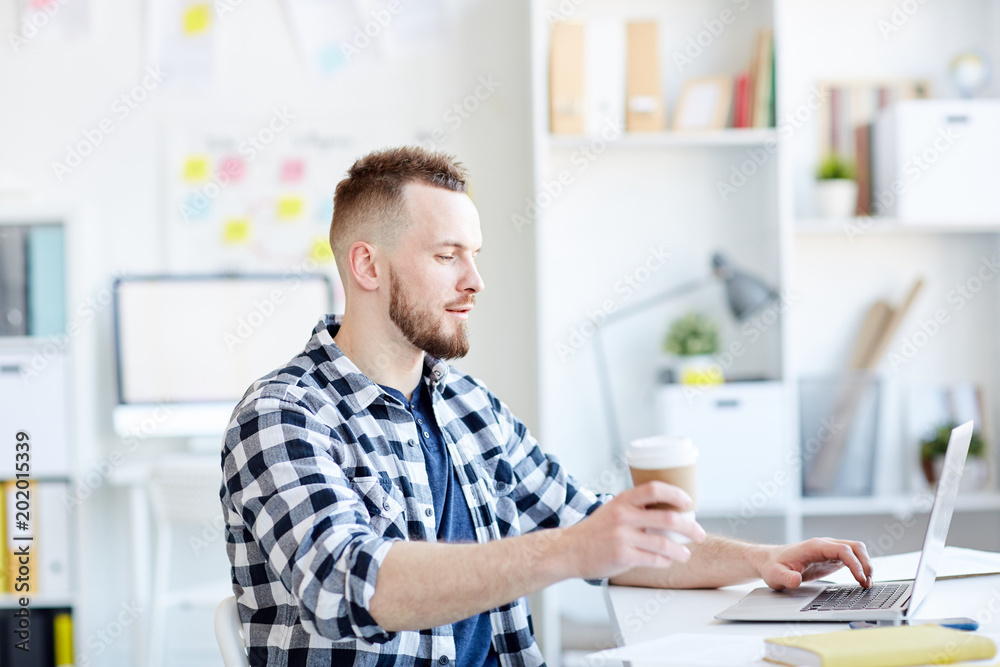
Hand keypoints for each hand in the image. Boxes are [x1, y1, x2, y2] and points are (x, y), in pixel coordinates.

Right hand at [558, 482, 706, 580]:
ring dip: (681, 550)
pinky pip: (653, 559)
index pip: (655, 489)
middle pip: (667, 518)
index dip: (676, 494)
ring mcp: (622, 537)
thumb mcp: (612, 510)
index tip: (689, 502)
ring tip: (686, 553)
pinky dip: (665, 561)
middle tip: (699, 534)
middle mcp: (623, 516)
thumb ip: (635, 508)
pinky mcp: (622, 556)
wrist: (570, 550)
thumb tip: (667, 510)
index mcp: (623, 500)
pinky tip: (668, 561)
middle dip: (690, 527)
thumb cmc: (595, 531)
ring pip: (664, 543)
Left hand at [753, 537, 872, 589]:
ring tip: (867, 583)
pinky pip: (851, 557)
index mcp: (814, 547)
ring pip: (856, 550)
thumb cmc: (773, 566)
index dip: (854, 563)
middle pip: (854, 547)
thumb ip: (786, 578)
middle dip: (866, 564)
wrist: (770, 560)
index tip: (861, 579)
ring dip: (866, 564)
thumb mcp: (776, 575)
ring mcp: (829, 550)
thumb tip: (795, 580)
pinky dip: (860, 566)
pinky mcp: (831, 557)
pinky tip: (861, 580)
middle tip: (868, 583)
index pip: (842, 550)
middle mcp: (824, 545)